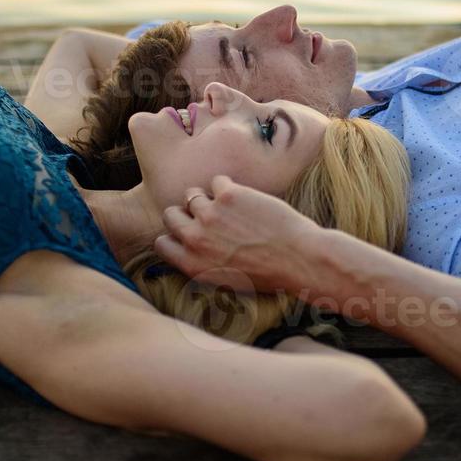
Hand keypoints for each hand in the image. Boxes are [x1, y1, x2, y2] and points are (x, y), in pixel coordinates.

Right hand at [154, 175, 322, 295]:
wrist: (298, 259)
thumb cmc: (268, 274)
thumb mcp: (227, 280)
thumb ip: (203, 263)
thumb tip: (191, 246)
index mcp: (192, 265)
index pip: (162, 243)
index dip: (174, 235)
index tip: (187, 232)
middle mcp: (195, 240)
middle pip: (171, 214)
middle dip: (186, 212)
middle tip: (207, 213)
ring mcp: (209, 215)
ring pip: (192, 194)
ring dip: (207, 196)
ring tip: (227, 203)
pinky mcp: (228, 195)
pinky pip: (218, 180)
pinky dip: (229, 186)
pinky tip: (246, 197)